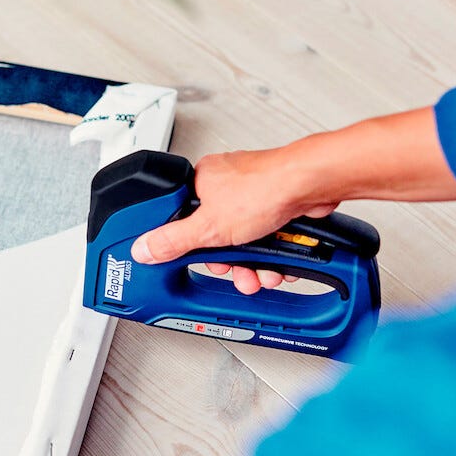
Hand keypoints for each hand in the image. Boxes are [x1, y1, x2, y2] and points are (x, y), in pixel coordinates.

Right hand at [130, 146, 337, 294]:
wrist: (311, 184)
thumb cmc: (265, 187)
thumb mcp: (209, 226)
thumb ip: (174, 240)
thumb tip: (143, 248)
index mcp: (202, 182)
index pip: (184, 220)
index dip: (193, 247)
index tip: (201, 262)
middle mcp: (227, 186)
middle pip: (218, 237)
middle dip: (231, 263)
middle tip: (236, 271)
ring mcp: (254, 196)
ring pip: (246, 243)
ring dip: (255, 265)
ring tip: (262, 273)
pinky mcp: (277, 207)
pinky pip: (268, 239)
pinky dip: (274, 256)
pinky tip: (279, 263)